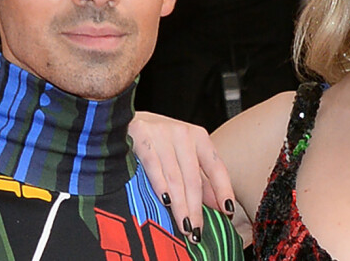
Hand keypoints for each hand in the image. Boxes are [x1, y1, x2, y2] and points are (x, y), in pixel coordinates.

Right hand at [129, 111, 234, 238]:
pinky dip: (160, 185)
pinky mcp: (141, 136)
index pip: (216, 166)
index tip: (227, 211)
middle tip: (197, 230)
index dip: (223, 189)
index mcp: (197, 136)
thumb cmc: (157, 140)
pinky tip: (165, 201)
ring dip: (180, 204)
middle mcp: (182, 132)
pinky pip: (153, 165)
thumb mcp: (182, 154)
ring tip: (184, 226)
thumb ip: (200, 177)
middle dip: (195, 207)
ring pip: (174, 176)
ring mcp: (161, 133)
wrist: (122, 118)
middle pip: (193, 177)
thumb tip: (219, 205)